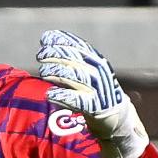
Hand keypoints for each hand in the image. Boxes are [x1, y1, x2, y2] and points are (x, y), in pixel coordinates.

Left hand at [36, 29, 149, 157]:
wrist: (116, 119)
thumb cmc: (96, 94)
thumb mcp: (87, 75)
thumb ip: (72, 63)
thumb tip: (48, 46)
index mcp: (98, 63)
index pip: (79, 47)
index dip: (62, 41)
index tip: (45, 38)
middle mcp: (100, 74)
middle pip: (76, 60)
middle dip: (56, 55)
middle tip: (40, 56)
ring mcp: (99, 90)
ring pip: (76, 76)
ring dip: (57, 72)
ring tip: (43, 72)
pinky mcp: (97, 107)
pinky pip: (78, 100)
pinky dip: (63, 96)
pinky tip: (50, 94)